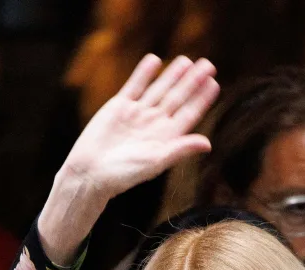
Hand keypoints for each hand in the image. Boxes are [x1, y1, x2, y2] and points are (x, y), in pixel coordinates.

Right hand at [38, 54, 219, 263]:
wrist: (91, 171)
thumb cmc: (124, 174)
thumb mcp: (156, 162)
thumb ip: (181, 149)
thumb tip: (208, 144)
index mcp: (166, 138)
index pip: (188, 114)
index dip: (201, 99)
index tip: (214, 83)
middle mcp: (154, 124)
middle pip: (177, 98)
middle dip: (192, 82)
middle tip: (209, 64)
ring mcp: (137, 114)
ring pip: (159, 89)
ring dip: (172, 75)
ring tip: (186, 60)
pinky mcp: (119, 107)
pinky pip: (135, 85)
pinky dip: (144, 73)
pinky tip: (155, 60)